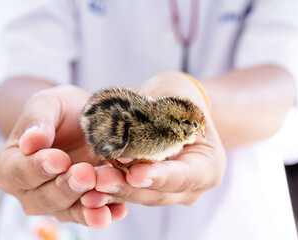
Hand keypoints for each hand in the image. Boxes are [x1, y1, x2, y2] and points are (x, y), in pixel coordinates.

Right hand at [0, 85, 126, 227]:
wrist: (83, 120)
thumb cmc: (60, 111)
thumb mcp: (47, 104)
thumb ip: (37, 120)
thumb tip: (29, 142)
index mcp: (13, 165)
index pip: (20, 172)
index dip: (39, 168)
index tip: (59, 159)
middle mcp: (32, 190)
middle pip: (46, 197)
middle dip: (68, 186)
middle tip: (86, 173)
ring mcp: (58, 202)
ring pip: (71, 209)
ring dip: (89, 205)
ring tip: (105, 195)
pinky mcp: (84, 205)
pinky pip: (92, 213)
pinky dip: (106, 213)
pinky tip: (119, 210)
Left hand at [81, 72, 225, 206]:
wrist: (173, 106)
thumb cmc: (178, 97)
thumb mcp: (174, 97)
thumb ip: (158, 115)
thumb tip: (128, 132)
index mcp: (209, 165)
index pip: (185, 176)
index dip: (160, 177)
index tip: (135, 175)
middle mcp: (191, 186)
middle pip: (159, 193)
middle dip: (128, 187)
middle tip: (101, 180)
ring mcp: (170, 191)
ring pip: (140, 196)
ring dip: (114, 190)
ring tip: (89, 185)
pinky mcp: (148, 189)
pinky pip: (129, 191)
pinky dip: (110, 188)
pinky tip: (89, 187)